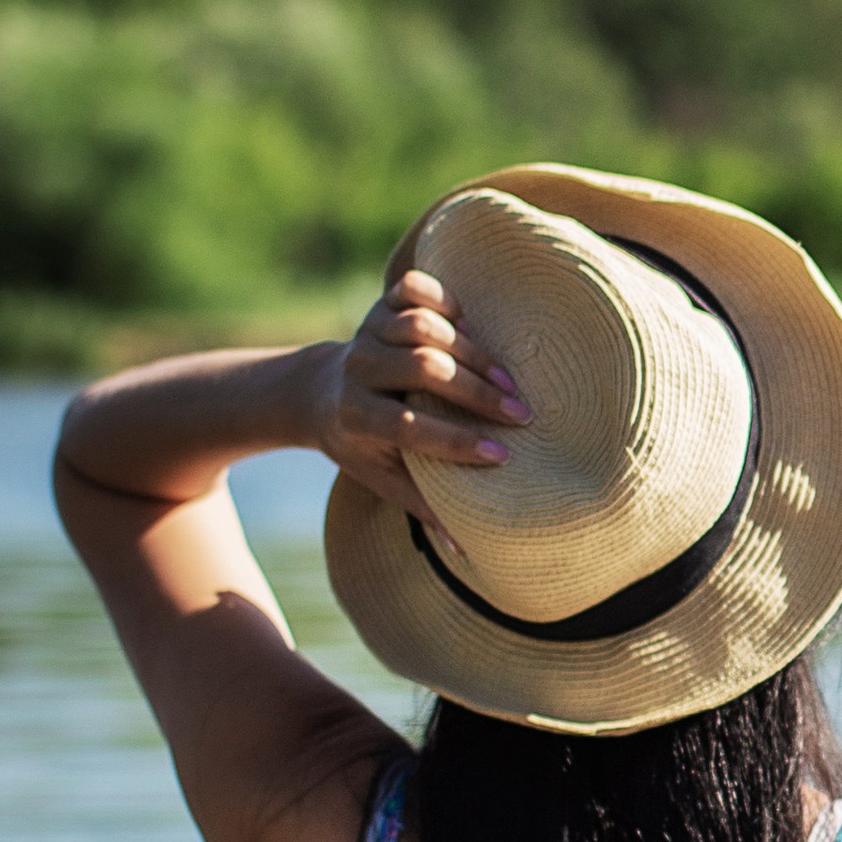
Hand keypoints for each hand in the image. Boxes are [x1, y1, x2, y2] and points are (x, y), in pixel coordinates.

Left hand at [311, 274, 529, 532]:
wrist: (319, 391)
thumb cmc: (363, 444)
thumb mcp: (383, 477)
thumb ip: (425, 505)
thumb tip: (470, 552)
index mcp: (354, 417)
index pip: (409, 427)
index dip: (457, 442)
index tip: (501, 455)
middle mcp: (358, 368)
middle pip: (423, 369)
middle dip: (477, 393)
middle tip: (521, 414)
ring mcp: (368, 330)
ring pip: (423, 326)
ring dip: (473, 351)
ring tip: (507, 380)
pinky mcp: (380, 302)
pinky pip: (414, 289)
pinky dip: (446, 300)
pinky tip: (474, 325)